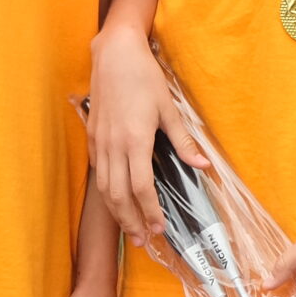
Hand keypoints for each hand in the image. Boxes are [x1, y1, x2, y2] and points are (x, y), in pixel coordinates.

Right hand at [85, 26, 204, 242]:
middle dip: (130, 221)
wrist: (114, 55)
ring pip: (104, 188)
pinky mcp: (92, 137)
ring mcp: (99, 143)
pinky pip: (98, 172)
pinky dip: (106, 192)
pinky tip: (115, 200)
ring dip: (116, 212)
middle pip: (118, 195)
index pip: (141, 188)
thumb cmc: (144, 78)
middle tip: (142, 240)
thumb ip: (184, 140)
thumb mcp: (169, 108)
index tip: (159, 227)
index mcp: (135, 141)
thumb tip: (203, 165)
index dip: (149, 211)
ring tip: (129, 229)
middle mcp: (113, 146)